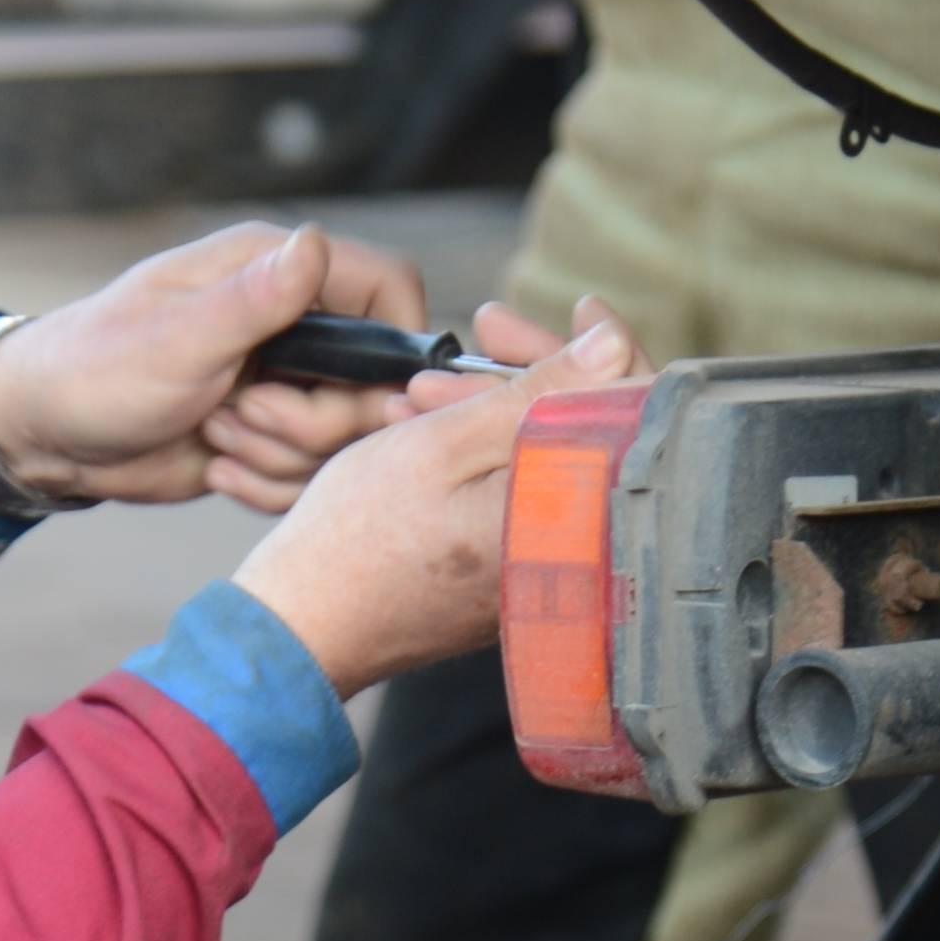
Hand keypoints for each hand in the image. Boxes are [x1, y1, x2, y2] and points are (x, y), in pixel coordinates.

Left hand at [0, 222, 438, 510]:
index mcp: (274, 271)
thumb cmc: (95, 371)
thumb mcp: (176, 340)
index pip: (386, 284)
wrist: (47, 437)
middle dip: (314, 422)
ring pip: (346, 439)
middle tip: (240, 418)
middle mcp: (291, 321)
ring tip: (217, 436)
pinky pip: (310, 475)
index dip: (397, 342)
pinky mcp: (270, 435)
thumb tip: (315, 244)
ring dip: (283, 457)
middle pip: (377, 383)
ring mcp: (284, 382)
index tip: (372, 393)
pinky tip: (216, 465)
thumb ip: (254, 299)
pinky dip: (268, 485)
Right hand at [230, 305, 637, 693]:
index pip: (637, 418)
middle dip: (539, 373)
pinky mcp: (514, 584)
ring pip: (550, 464)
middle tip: (482, 334)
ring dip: (502, 412)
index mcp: (574, 516)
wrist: (302, 630)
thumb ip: (538, 390)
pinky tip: (433, 430)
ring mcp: (546, 574)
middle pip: (592, 437)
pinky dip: (490, 459)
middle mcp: (577, 553)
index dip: (612, 353)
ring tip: (423, 389)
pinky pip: (524, 502)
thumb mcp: (446, 442)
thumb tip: (616, 343)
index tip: (579, 310)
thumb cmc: (359, 539)